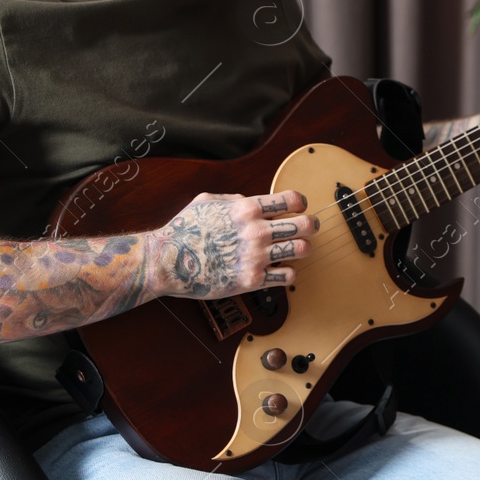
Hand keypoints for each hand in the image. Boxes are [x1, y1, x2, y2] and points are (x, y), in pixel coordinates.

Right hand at [149, 189, 320, 298]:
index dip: (300, 203)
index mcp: (246, 208)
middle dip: (311, 225)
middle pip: (304, 225)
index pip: (291, 200)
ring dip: (303, 248)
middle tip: (310, 227)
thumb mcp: (208, 201)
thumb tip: (253, 201)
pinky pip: (287, 277)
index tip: (299, 207)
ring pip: (301, 250)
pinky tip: (281, 269)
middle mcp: (256, 231)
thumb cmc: (185, 230)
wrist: (169, 261)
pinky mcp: (252, 280)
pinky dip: (288, 272)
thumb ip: (235, 198)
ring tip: (297, 248)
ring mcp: (256, 257)